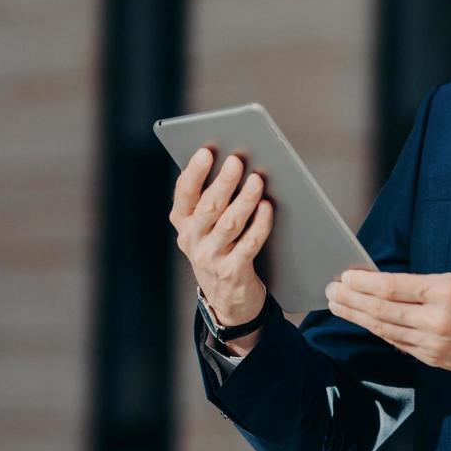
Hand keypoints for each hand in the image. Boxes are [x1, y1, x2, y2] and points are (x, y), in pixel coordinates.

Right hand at [170, 146, 271, 328]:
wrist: (227, 299)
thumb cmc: (219, 249)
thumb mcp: (205, 227)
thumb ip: (210, 199)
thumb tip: (230, 163)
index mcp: (183, 223)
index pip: (184, 194)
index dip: (194, 172)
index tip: (206, 152)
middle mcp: (193, 240)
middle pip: (209, 206)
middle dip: (223, 182)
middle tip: (236, 161)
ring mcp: (211, 257)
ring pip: (230, 223)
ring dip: (244, 200)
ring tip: (257, 180)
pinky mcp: (232, 271)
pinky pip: (249, 243)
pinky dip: (260, 224)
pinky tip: (267, 207)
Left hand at [325, 270, 450, 393]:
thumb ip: (426, 285)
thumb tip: (389, 284)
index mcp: (444, 292)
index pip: (392, 287)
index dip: (363, 283)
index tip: (345, 275)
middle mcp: (436, 320)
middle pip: (381, 310)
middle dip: (351, 300)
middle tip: (331, 291)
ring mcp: (433, 344)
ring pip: (386, 330)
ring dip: (359, 318)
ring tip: (339, 306)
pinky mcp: (435, 360)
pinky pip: (400, 344)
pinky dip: (381, 332)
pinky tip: (368, 323)